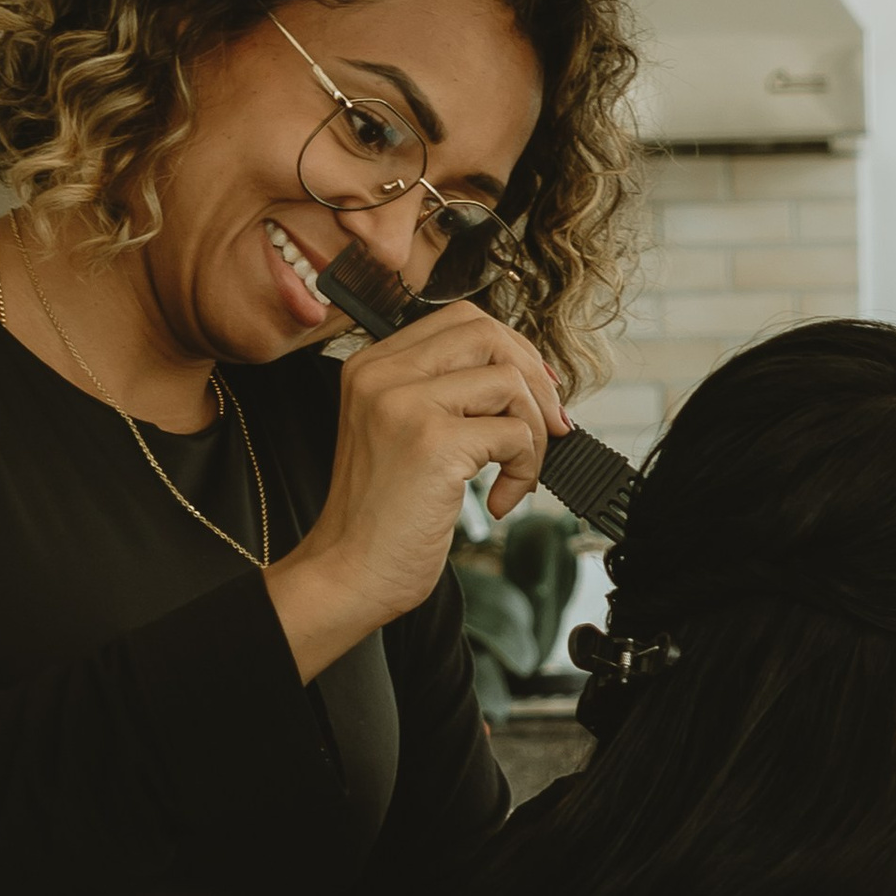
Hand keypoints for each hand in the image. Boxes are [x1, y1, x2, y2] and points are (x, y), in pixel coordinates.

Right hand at [266, 307, 570, 675]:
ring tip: (515, 474)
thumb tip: (527, 377)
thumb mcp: (402, 435)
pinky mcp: (431, 442)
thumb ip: (447, 395)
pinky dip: (524, 470)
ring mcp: (404, 404)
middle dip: (534, 380)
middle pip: (489, 335)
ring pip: (509, 381)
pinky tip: (499, 500)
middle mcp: (381, 374)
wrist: (346, 575)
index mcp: (372, 366)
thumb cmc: (381, 518)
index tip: (533, 393)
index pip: (462, 321)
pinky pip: (514, 434)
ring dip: (533, 432)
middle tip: (549, 428)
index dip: (511, 351)